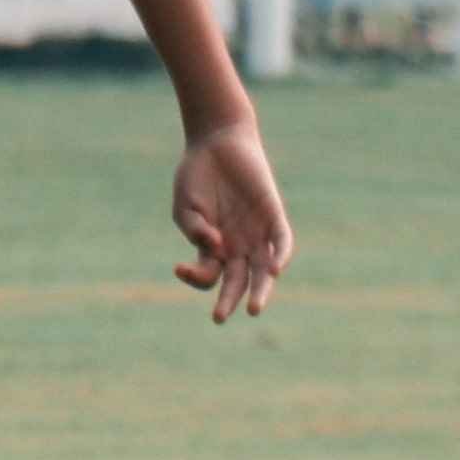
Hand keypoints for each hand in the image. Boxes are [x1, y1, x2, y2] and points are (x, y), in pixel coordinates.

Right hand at [168, 121, 291, 323]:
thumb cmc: (197, 176)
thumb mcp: (186, 207)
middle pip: (238, 281)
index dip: (193, 277)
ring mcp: (256, 232)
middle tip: (219, 318)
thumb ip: (195, 230)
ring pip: (263, 270)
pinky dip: (280, 255)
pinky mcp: (273, 215)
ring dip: (260, 290)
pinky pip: (281, 240)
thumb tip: (215, 249)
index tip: (179, 268)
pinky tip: (275, 270)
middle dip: (229, 300)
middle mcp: (237, 245)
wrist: (216, 141)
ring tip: (254, 309)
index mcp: (214, 248)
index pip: (207, 275)